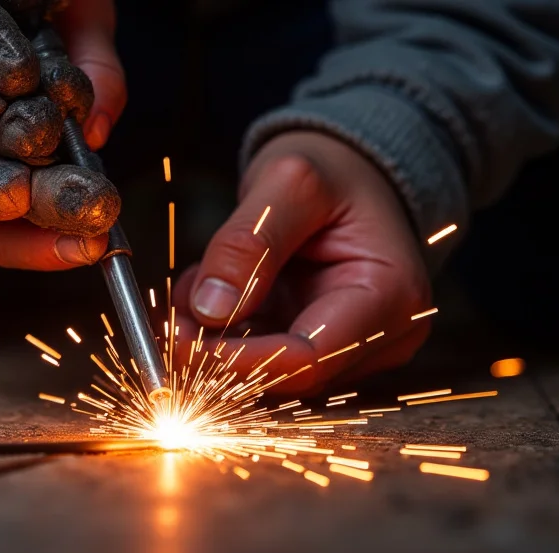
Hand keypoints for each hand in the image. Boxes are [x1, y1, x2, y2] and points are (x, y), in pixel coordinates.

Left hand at [172, 132, 431, 395]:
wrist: (349, 174)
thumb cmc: (334, 171)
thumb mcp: (291, 182)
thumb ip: (250, 242)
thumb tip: (211, 308)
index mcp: (391, 297)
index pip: (310, 357)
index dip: (240, 360)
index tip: (182, 341)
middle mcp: (382, 337)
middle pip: (287, 374)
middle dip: (219, 353)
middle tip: (167, 323)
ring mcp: (351, 347)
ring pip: (265, 371)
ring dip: (214, 341)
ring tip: (190, 290)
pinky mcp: (318, 346)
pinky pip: (260, 356)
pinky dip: (222, 332)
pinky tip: (207, 292)